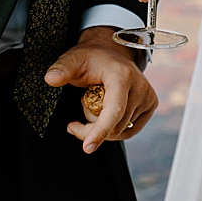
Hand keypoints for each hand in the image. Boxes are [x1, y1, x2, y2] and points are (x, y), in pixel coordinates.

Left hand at [45, 26, 157, 152]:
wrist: (111, 53)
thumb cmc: (92, 58)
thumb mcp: (73, 59)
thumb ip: (62, 68)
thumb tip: (51, 79)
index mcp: (122, 75)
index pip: (114, 110)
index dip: (100, 131)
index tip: (88, 147)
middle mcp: (140, 86)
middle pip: (114, 127)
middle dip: (90, 129)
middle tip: (76, 120)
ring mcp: (148, 96)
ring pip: (121, 132)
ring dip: (102, 127)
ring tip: (94, 106)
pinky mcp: (151, 105)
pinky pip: (129, 131)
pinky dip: (114, 128)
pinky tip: (105, 113)